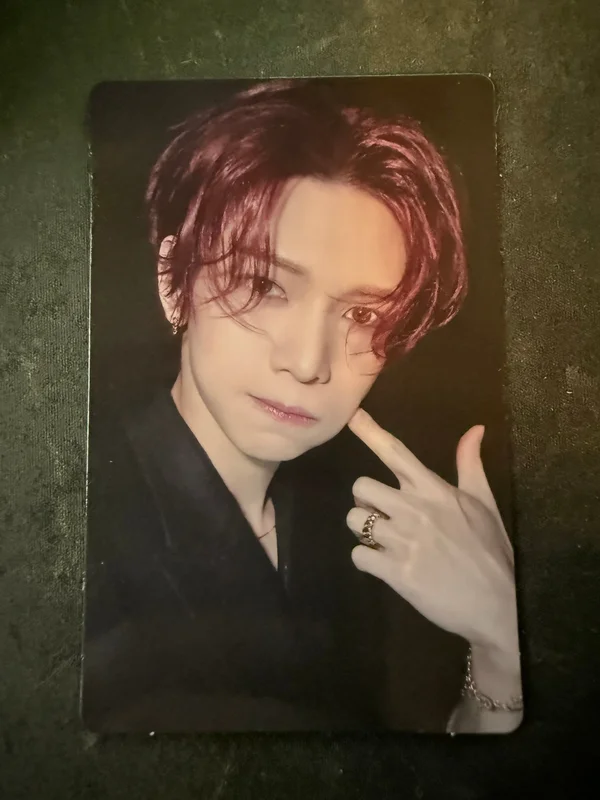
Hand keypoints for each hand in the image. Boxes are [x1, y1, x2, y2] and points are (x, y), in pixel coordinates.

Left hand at [346, 409, 518, 664]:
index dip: (371, 432)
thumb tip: (475, 429)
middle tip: (383, 514)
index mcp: (434, 490)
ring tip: (384, 541)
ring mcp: (403, 540)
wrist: (498, 604)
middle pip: (361, 487)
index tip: (352, 417)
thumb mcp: (485, 503)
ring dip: (363, 530)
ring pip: (354, 520)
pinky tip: (383, 565)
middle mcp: (414, 509)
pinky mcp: (395, 572)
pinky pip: (358, 555)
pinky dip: (366, 560)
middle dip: (366, 500)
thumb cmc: (491, 551)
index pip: (396, 453)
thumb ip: (471, 465)